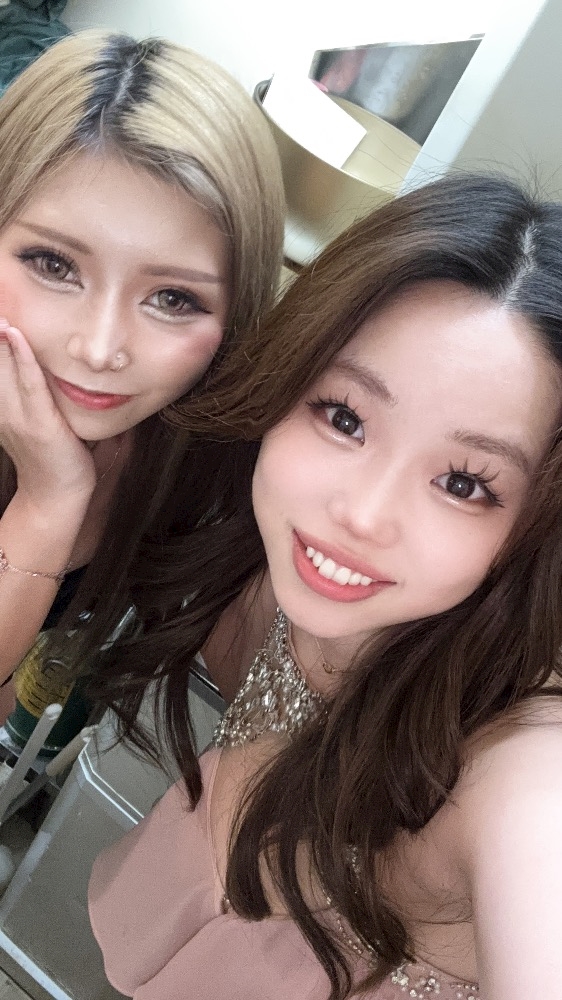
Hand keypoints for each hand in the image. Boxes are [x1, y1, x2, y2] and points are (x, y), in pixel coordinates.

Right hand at [0, 321, 95, 510]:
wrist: (57, 495)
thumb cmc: (55, 455)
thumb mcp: (38, 418)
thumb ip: (37, 390)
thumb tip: (50, 359)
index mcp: (1, 405)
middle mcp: (2, 407)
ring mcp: (18, 415)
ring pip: (2, 364)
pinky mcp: (38, 423)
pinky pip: (29, 384)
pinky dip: (21, 358)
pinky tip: (15, 334)